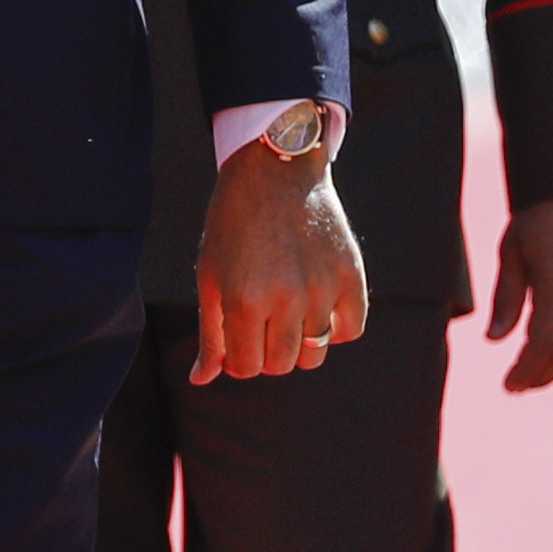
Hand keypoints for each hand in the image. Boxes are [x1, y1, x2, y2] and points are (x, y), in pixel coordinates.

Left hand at [193, 132, 368, 383]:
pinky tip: (317, 307)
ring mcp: (323, 289)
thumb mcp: (210, 276)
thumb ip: (210, 333)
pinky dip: (336, 328)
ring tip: (286, 310)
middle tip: (260, 323)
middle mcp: (287, 299)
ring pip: (315, 352)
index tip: (237, 338)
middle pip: (281, 365)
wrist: (275, 171)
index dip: (238, 359)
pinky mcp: (351, 276)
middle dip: (266, 353)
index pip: (245, 368)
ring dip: (299, 342)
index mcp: (244, 301)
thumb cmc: (233, 225)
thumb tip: (201, 380)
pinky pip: (351, 330)